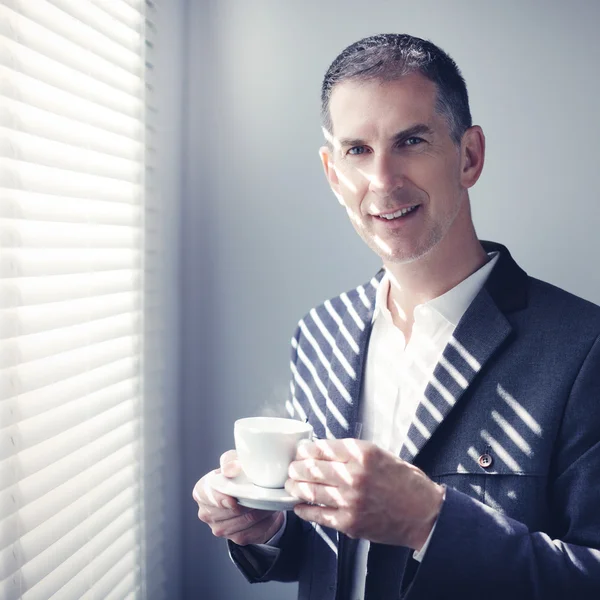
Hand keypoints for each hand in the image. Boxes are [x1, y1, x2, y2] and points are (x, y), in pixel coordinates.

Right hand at [192, 449, 284, 545]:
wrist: (252, 495)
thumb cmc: (238, 474)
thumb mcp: (234, 461)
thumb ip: (230, 461)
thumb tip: (230, 469)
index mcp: (202, 492)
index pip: (207, 496)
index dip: (220, 499)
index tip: (233, 500)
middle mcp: (206, 513)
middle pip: (230, 511)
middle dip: (248, 501)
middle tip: (262, 492)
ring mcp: (220, 529)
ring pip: (245, 520)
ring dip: (260, 510)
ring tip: (268, 498)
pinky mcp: (237, 538)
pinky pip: (255, 531)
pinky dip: (265, 520)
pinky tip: (268, 510)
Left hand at [285, 439, 443, 549]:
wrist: (424, 513)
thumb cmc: (404, 482)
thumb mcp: (380, 454)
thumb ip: (352, 452)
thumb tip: (323, 450)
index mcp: (363, 454)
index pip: (322, 448)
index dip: (306, 449)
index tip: (300, 451)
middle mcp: (355, 476)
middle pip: (311, 468)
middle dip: (296, 467)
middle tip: (291, 468)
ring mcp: (351, 501)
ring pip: (311, 491)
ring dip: (295, 487)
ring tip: (290, 485)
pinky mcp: (350, 523)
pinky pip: (319, 515)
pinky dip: (305, 510)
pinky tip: (299, 507)